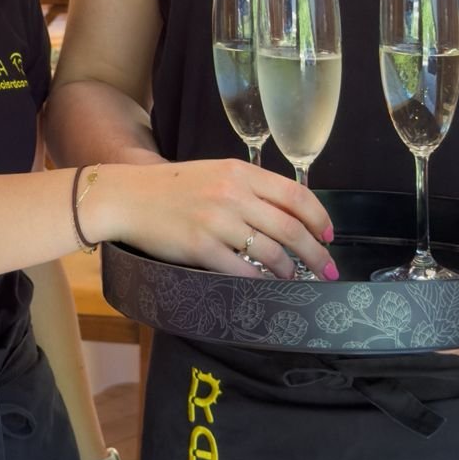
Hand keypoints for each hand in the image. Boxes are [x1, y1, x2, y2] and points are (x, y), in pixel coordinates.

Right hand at [94, 158, 336, 282]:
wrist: (128, 197)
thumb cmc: (172, 187)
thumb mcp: (215, 173)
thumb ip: (249, 187)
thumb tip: (287, 213)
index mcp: (240, 172)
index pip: (296, 195)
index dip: (320, 218)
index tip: (330, 236)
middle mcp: (233, 195)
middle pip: (291, 228)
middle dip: (316, 253)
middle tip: (329, 270)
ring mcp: (218, 222)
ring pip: (272, 253)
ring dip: (290, 271)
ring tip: (295, 279)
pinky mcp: (201, 248)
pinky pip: (243, 272)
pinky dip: (260, 283)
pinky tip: (265, 287)